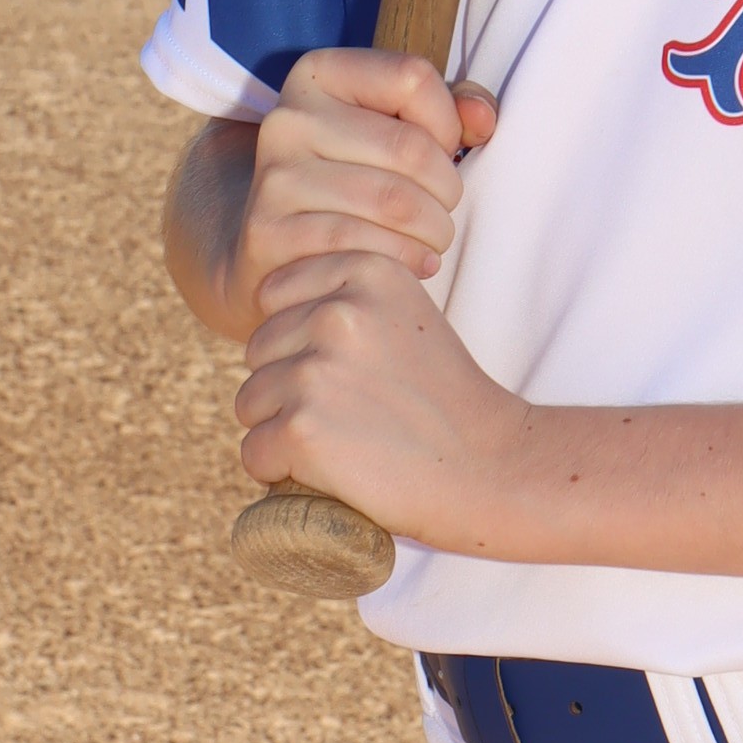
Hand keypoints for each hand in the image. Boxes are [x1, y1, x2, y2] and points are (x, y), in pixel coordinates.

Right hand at [222, 50, 498, 332]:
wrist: (271, 248)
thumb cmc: (353, 178)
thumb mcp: (397, 126)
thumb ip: (452, 107)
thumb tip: (482, 120)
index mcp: (318, 74)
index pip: (413, 77)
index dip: (448, 122)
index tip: (442, 153)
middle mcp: (287, 118)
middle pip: (409, 148)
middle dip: (447, 191)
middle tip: (444, 213)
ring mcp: (274, 177)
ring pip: (393, 202)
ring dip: (433, 232)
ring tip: (433, 242)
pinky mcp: (268, 233)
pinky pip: (362, 247)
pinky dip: (404, 261)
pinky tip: (412, 266)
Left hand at [235, 241, 542, 550]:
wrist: (491, 468)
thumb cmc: (445, 399)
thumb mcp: (405, 314)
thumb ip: (344, 295)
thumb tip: (263, 298)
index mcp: (364, 270)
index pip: (273, 295)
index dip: (300, 340)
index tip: (351, 368)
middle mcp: (335, 312)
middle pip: (258, 351)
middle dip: (288, 386)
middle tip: (355, 413)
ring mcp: (315, 371)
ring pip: (250, 402)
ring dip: (283, 429)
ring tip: (348, 440)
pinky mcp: (302, 429)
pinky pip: (254, 452)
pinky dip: (281, 472)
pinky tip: (333, 472)